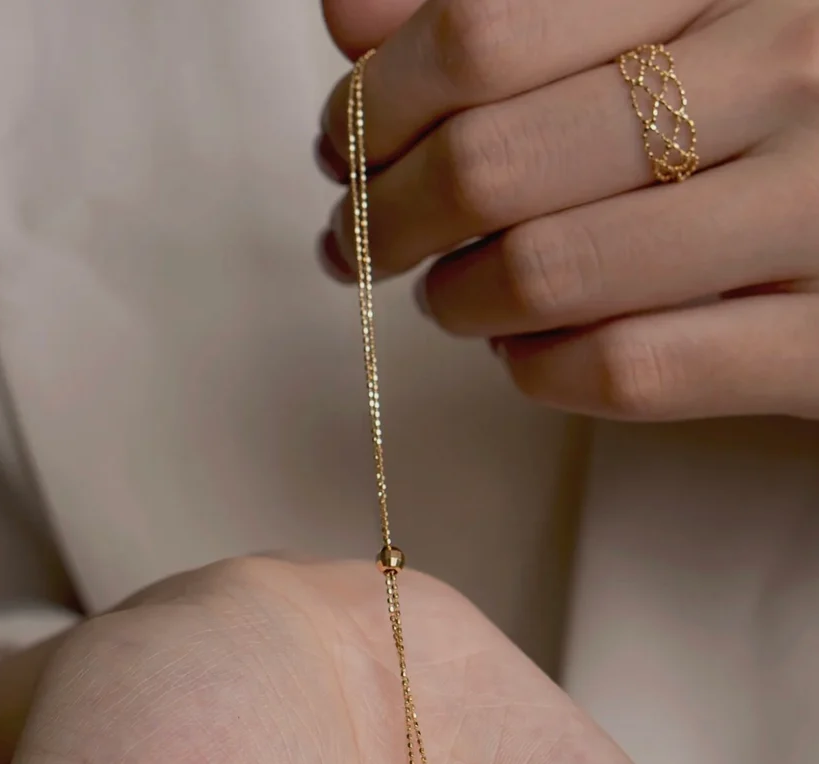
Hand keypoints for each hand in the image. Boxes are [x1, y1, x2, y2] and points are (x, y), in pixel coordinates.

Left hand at [318, 0, 818, 421]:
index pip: (483, 30)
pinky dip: (540, 373)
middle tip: (364, 240)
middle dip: (390, 216)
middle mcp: (789, 71)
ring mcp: (817, 210)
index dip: (378, 102)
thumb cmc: (772, 104)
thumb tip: (349, 19)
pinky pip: (629, 371)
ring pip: (552, 272)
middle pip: (496, 160)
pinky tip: (525, 355)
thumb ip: (511, 2)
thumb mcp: (668, 10)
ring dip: (459, 300)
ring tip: (450, 296)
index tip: (345, 147)